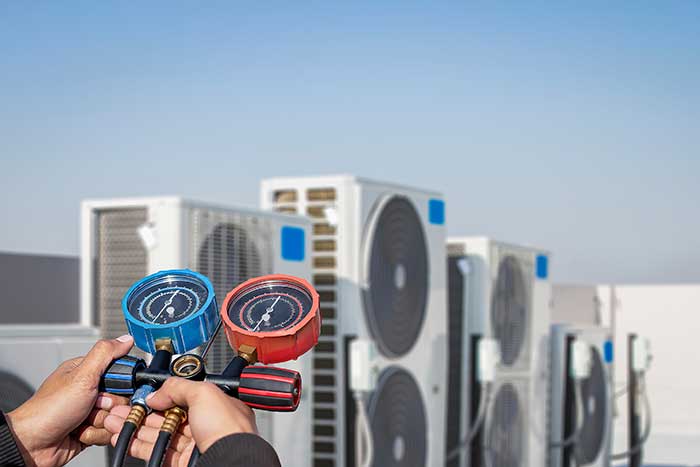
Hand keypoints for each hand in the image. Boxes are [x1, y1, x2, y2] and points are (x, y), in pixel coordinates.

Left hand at [6, 336, 133, 466]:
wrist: (34, 444)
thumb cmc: (49, 409)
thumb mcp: (81, 375)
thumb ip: (105, 354)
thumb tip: (126, 339)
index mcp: (87, 373)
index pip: (121, 374)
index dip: (121, 384)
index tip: (109, 389)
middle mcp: (88, 392)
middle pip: (121, 398)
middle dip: (109, 407)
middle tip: (92, 406)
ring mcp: (89, 412)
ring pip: (115, 417)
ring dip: (101, 422)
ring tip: (82, 422)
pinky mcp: (90, 430)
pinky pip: (108, 433)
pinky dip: (96, 435)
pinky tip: (80, 432)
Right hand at [104, 378, 257, 465]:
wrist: (228, 462)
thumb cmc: (229, 430)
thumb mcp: (204, 394)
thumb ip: (179, 388)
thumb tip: (157, 394)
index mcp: (217, 406)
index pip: (184, 396)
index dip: (163, 395)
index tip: (144, 395)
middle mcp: (206, 425)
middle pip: (167, 416)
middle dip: (142, 411)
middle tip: (121, 409)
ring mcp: (193, 445)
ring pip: (158, 434)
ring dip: (135, 427)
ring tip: (115, 421)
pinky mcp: (181, 463)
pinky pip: (155, 452)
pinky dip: (138, 445)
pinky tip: (125, 439)